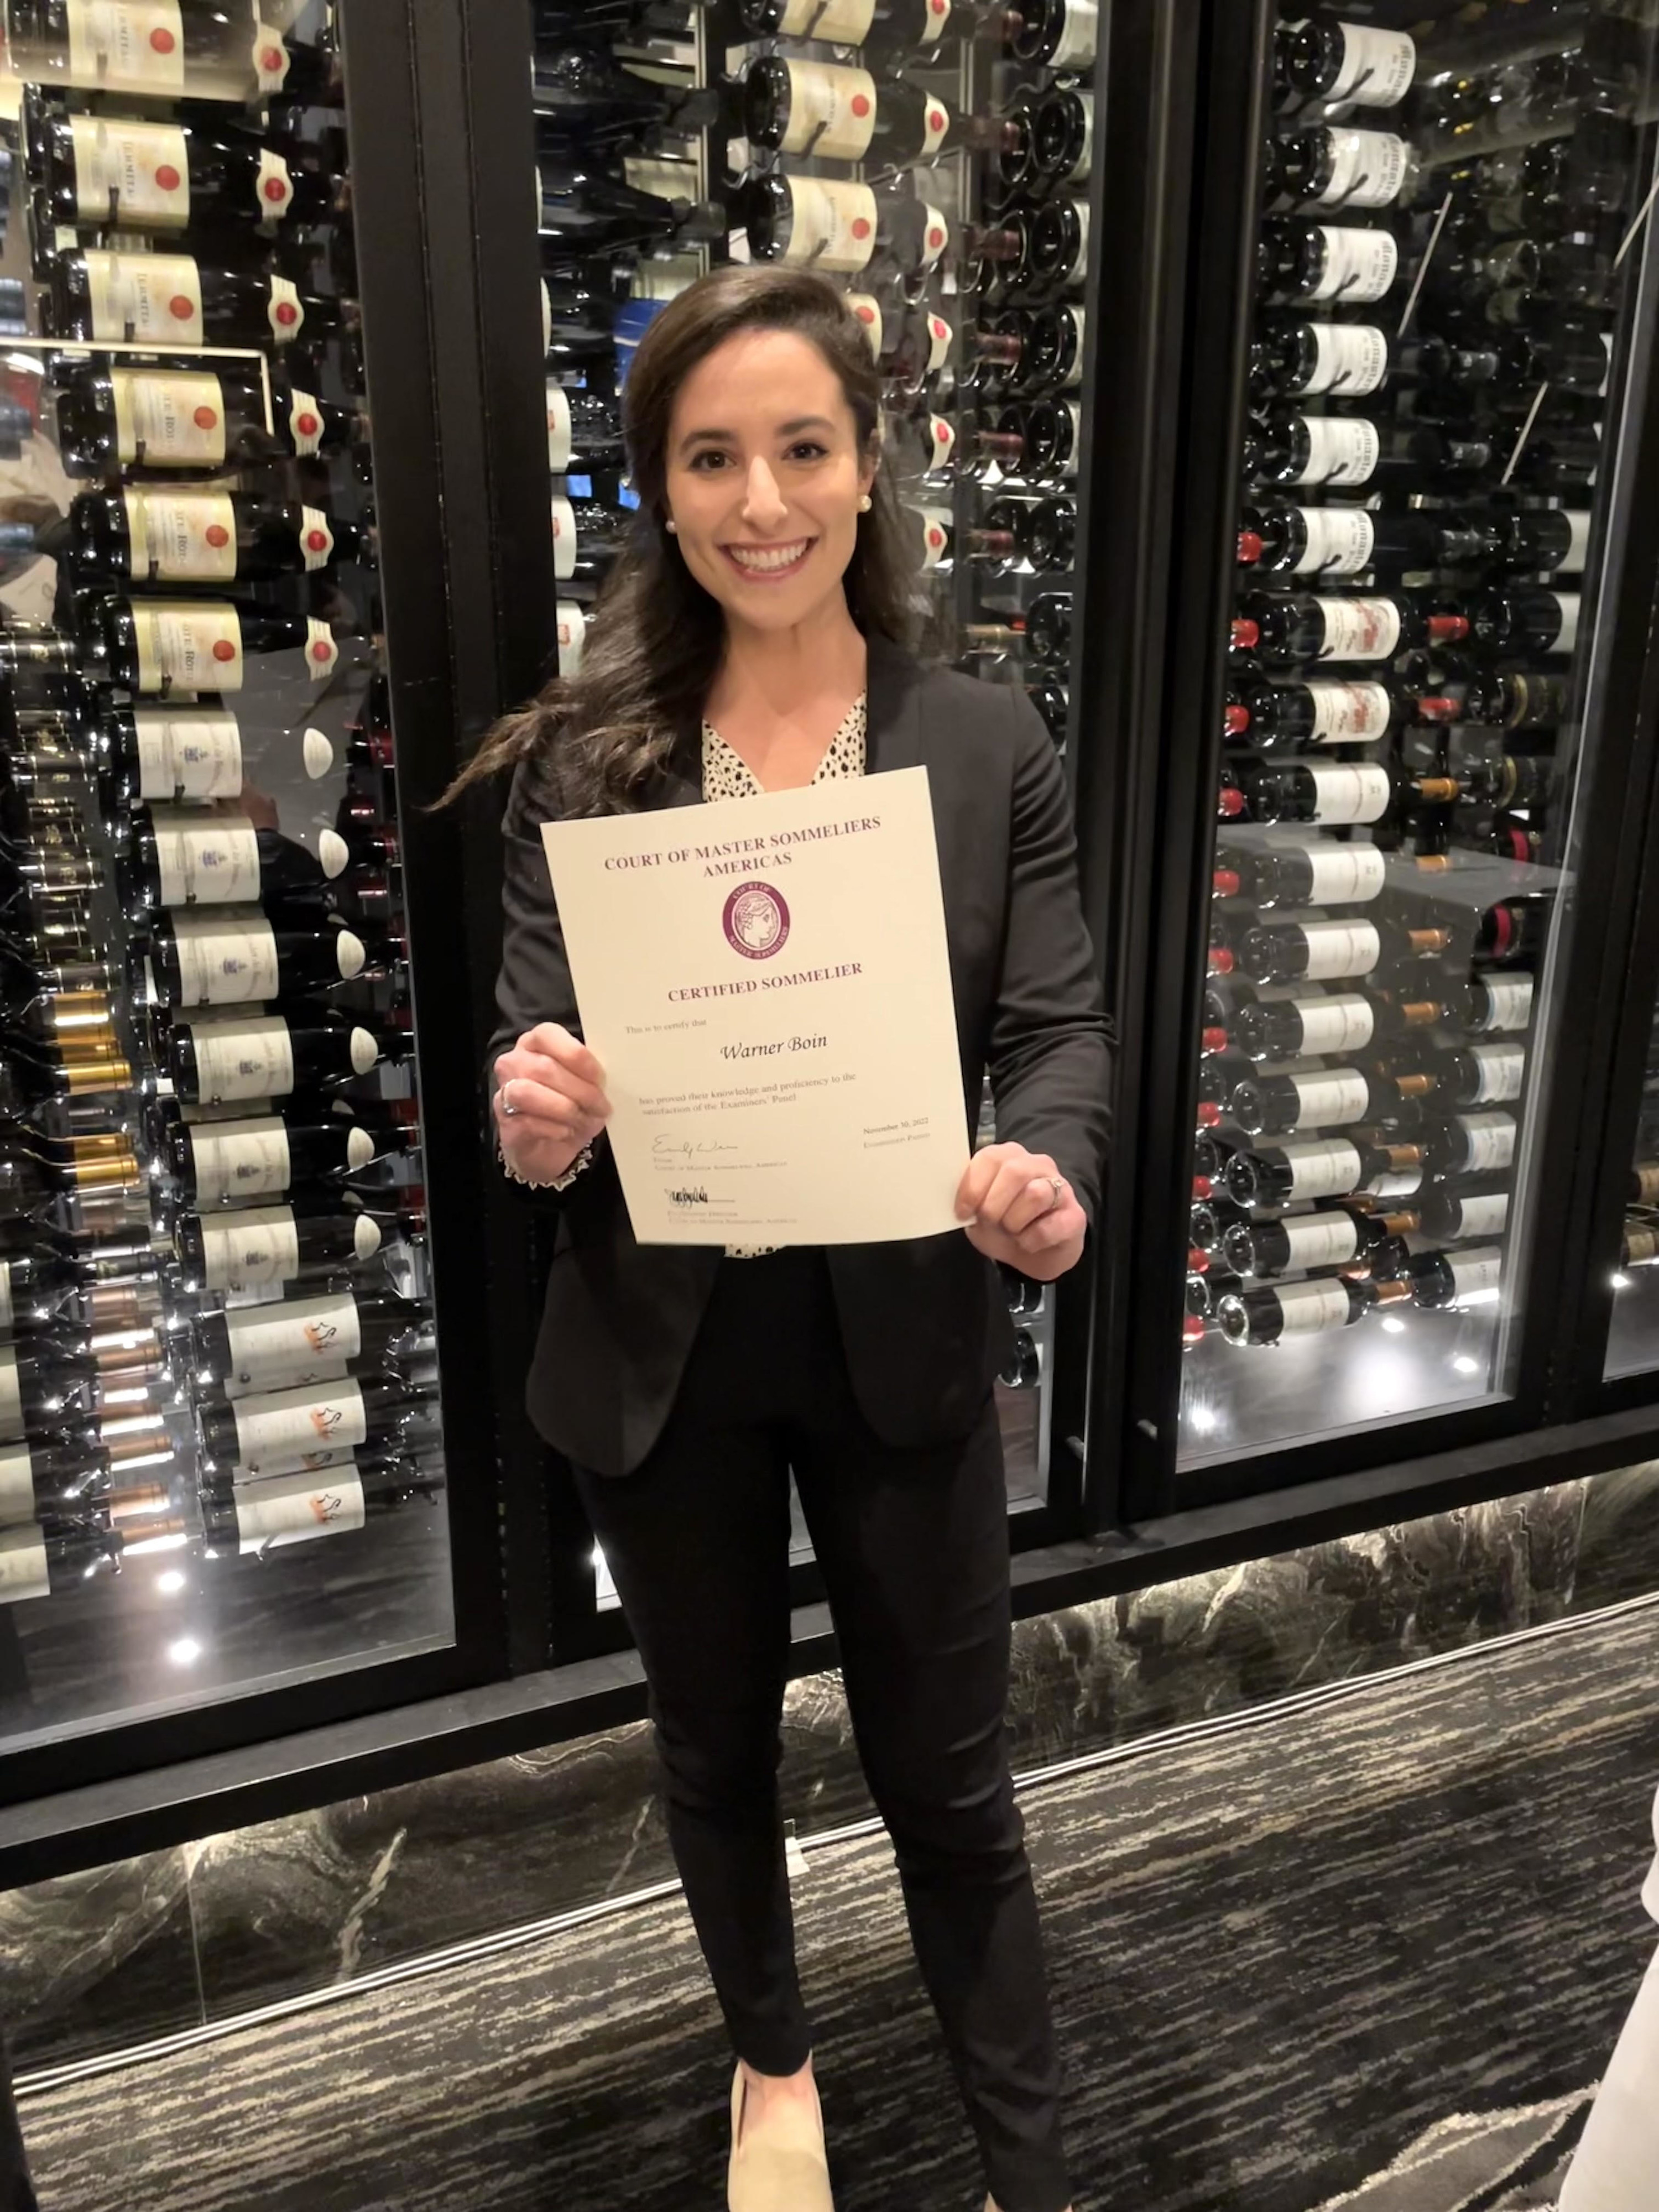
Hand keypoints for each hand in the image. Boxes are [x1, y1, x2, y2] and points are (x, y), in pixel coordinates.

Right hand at [492, 1023, 609, 1184]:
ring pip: (528, 1093)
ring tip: (584, 1120)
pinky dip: (555, 1129)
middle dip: (579, 1089)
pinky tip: (568, 1132)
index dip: (575, 1054)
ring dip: (565, 1109)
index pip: (547, 1034)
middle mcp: (514, 1063)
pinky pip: (527, 1122)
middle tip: (602, 1106)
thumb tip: (613, 1074)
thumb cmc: (568, 1107)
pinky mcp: (505, 1124)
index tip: (599, 1076)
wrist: (547, 1146)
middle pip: (544, 1067)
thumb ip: (591, 1073)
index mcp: (534, 1044)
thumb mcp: (584, 1085)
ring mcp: (504, 1093)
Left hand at [955, 1142, 1086, 1282]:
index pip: (990, 1157)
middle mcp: (1037, 1165)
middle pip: (1014, 1171)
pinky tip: (1027, 1243)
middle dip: (994, 1205)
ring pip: (1035, 1194)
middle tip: (990, 1222)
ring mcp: (1061, 1188)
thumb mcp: (979, 1213)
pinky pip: (1049, 1226)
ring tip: (1012, 1231)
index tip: (964, 1211)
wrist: (1034, 1254)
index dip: (973, 1186)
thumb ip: (969, 1200)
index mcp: (1009, 1158)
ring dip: (1014, 1221)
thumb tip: (962, 1203)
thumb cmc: (1004, 1227)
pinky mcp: (1075, 1216)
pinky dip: (1030, 1241)